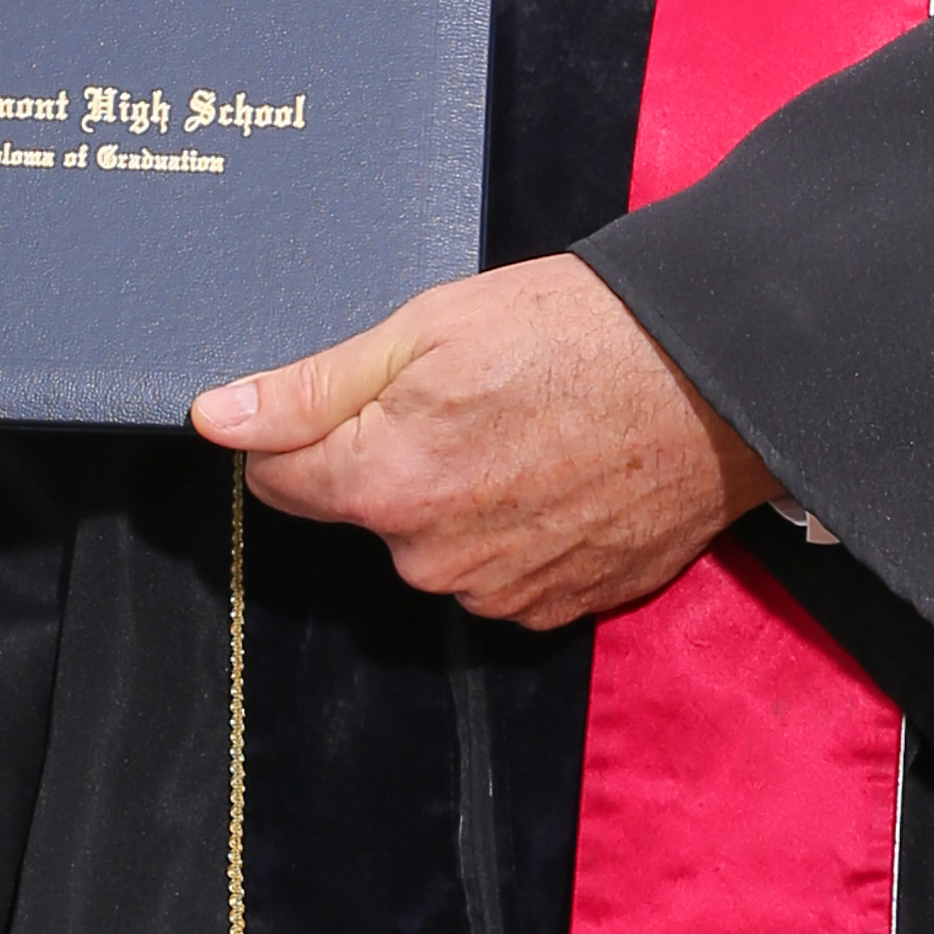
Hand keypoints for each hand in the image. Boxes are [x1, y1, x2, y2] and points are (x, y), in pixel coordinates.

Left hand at [192, 252, 771, 632]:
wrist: (717, 377)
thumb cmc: (576, 333)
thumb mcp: (428, 327)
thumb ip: (313, 387)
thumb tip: (216, 418)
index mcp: (387, 485)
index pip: (278, 480)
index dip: (303, 429)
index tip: (357, 392)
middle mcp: (434, 559)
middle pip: (362, 511)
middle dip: (390, 459)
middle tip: (465, 393)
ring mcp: (502, 592)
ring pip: (433, 544)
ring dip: (456, 496)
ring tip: (524, 427)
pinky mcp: (561, 606)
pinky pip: (500, 570)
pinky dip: (515, 529)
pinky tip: (558, 471)